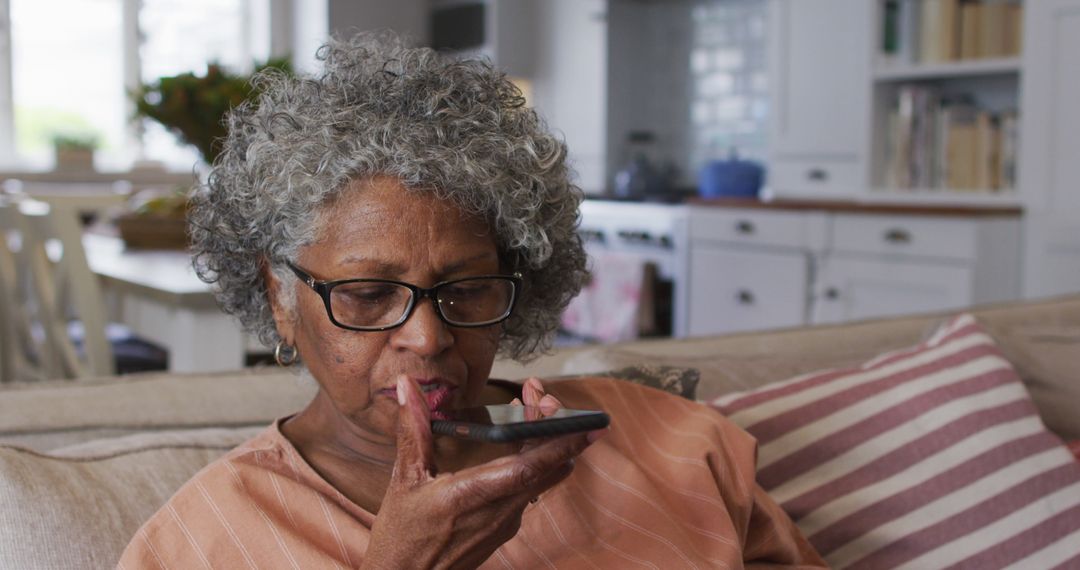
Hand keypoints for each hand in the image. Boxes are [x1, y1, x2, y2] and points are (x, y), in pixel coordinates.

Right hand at [362, 376, 596, 568]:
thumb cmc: (401, 535)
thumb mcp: (403, 480)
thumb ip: (412, 430)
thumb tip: (407, 387)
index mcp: (470, 497)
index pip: (527, 468)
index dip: (560, 445)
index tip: (589, 425)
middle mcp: (497, 512)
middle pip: (546, 468)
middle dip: (555, 429)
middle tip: (548, 395)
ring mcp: (506, 523)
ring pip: (541, 478)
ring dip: (544, 443)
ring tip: (532, 407)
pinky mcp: (506, 528)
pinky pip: (530, 489)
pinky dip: (532, 462)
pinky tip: (520, 442)